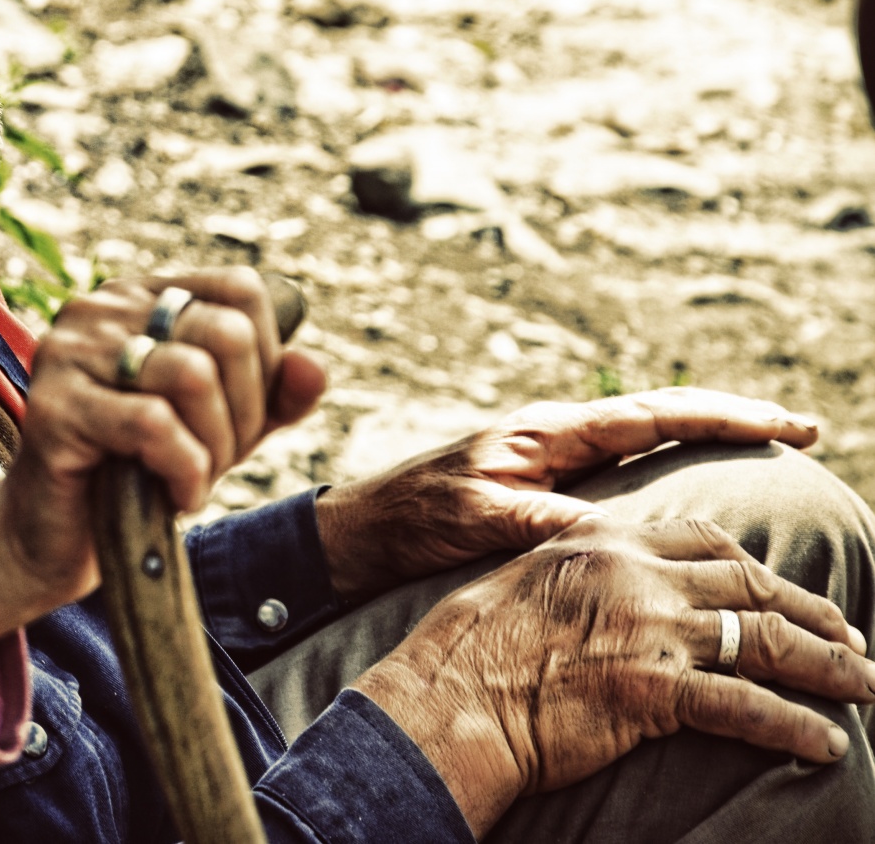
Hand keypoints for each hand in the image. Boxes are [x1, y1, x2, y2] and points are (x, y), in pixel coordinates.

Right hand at [0, 268, 327, 654]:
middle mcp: (100, 308)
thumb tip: (315, 367)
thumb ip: (273, 396)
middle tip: (216, 462)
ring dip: (214, 446)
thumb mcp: (224, 429)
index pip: (241, 290)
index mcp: (141, 296)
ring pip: (193, 375)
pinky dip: (185, 471)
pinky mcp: (53, 407)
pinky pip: (153, 424)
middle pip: (226, 333)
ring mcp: (69, 352)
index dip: (266, 361)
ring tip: (193, 478)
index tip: (240, 419)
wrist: (57, 539)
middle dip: (244, 414)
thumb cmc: (141, 474)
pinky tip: (174, 496)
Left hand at [315, 387, 821, 600]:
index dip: (725, 418)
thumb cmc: (413, 520)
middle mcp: (559, 436)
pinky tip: (703, 491)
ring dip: (709, 443)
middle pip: (664, 417)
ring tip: (775, 455)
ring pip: (649, 441)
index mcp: (549, 432)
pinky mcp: (546, 484)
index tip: (787, 426)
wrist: (363, 530)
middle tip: (803, 432)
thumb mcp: (481, 520)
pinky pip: (626, 470)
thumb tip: (618, 540)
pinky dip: (673, 470)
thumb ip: (546, 522)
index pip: (655, 413)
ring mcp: (554, 458)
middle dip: (733, 421)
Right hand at [356, 516, 874, 836]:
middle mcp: (634, 572)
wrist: (447, 697)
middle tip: (850, 641)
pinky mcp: (656, 690)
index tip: (786, 591)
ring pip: (766, 639)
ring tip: (863, 688)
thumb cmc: (470, 650)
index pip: (704, 539)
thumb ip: (584, 575)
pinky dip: (796, 726)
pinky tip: (824, 744)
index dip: (757, 567)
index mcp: (602, 538)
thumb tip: (618, 593)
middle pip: (749, 582)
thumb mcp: (527, 582)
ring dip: (828, 667)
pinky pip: (749, 707)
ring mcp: (649, 628)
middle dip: (811, 612)